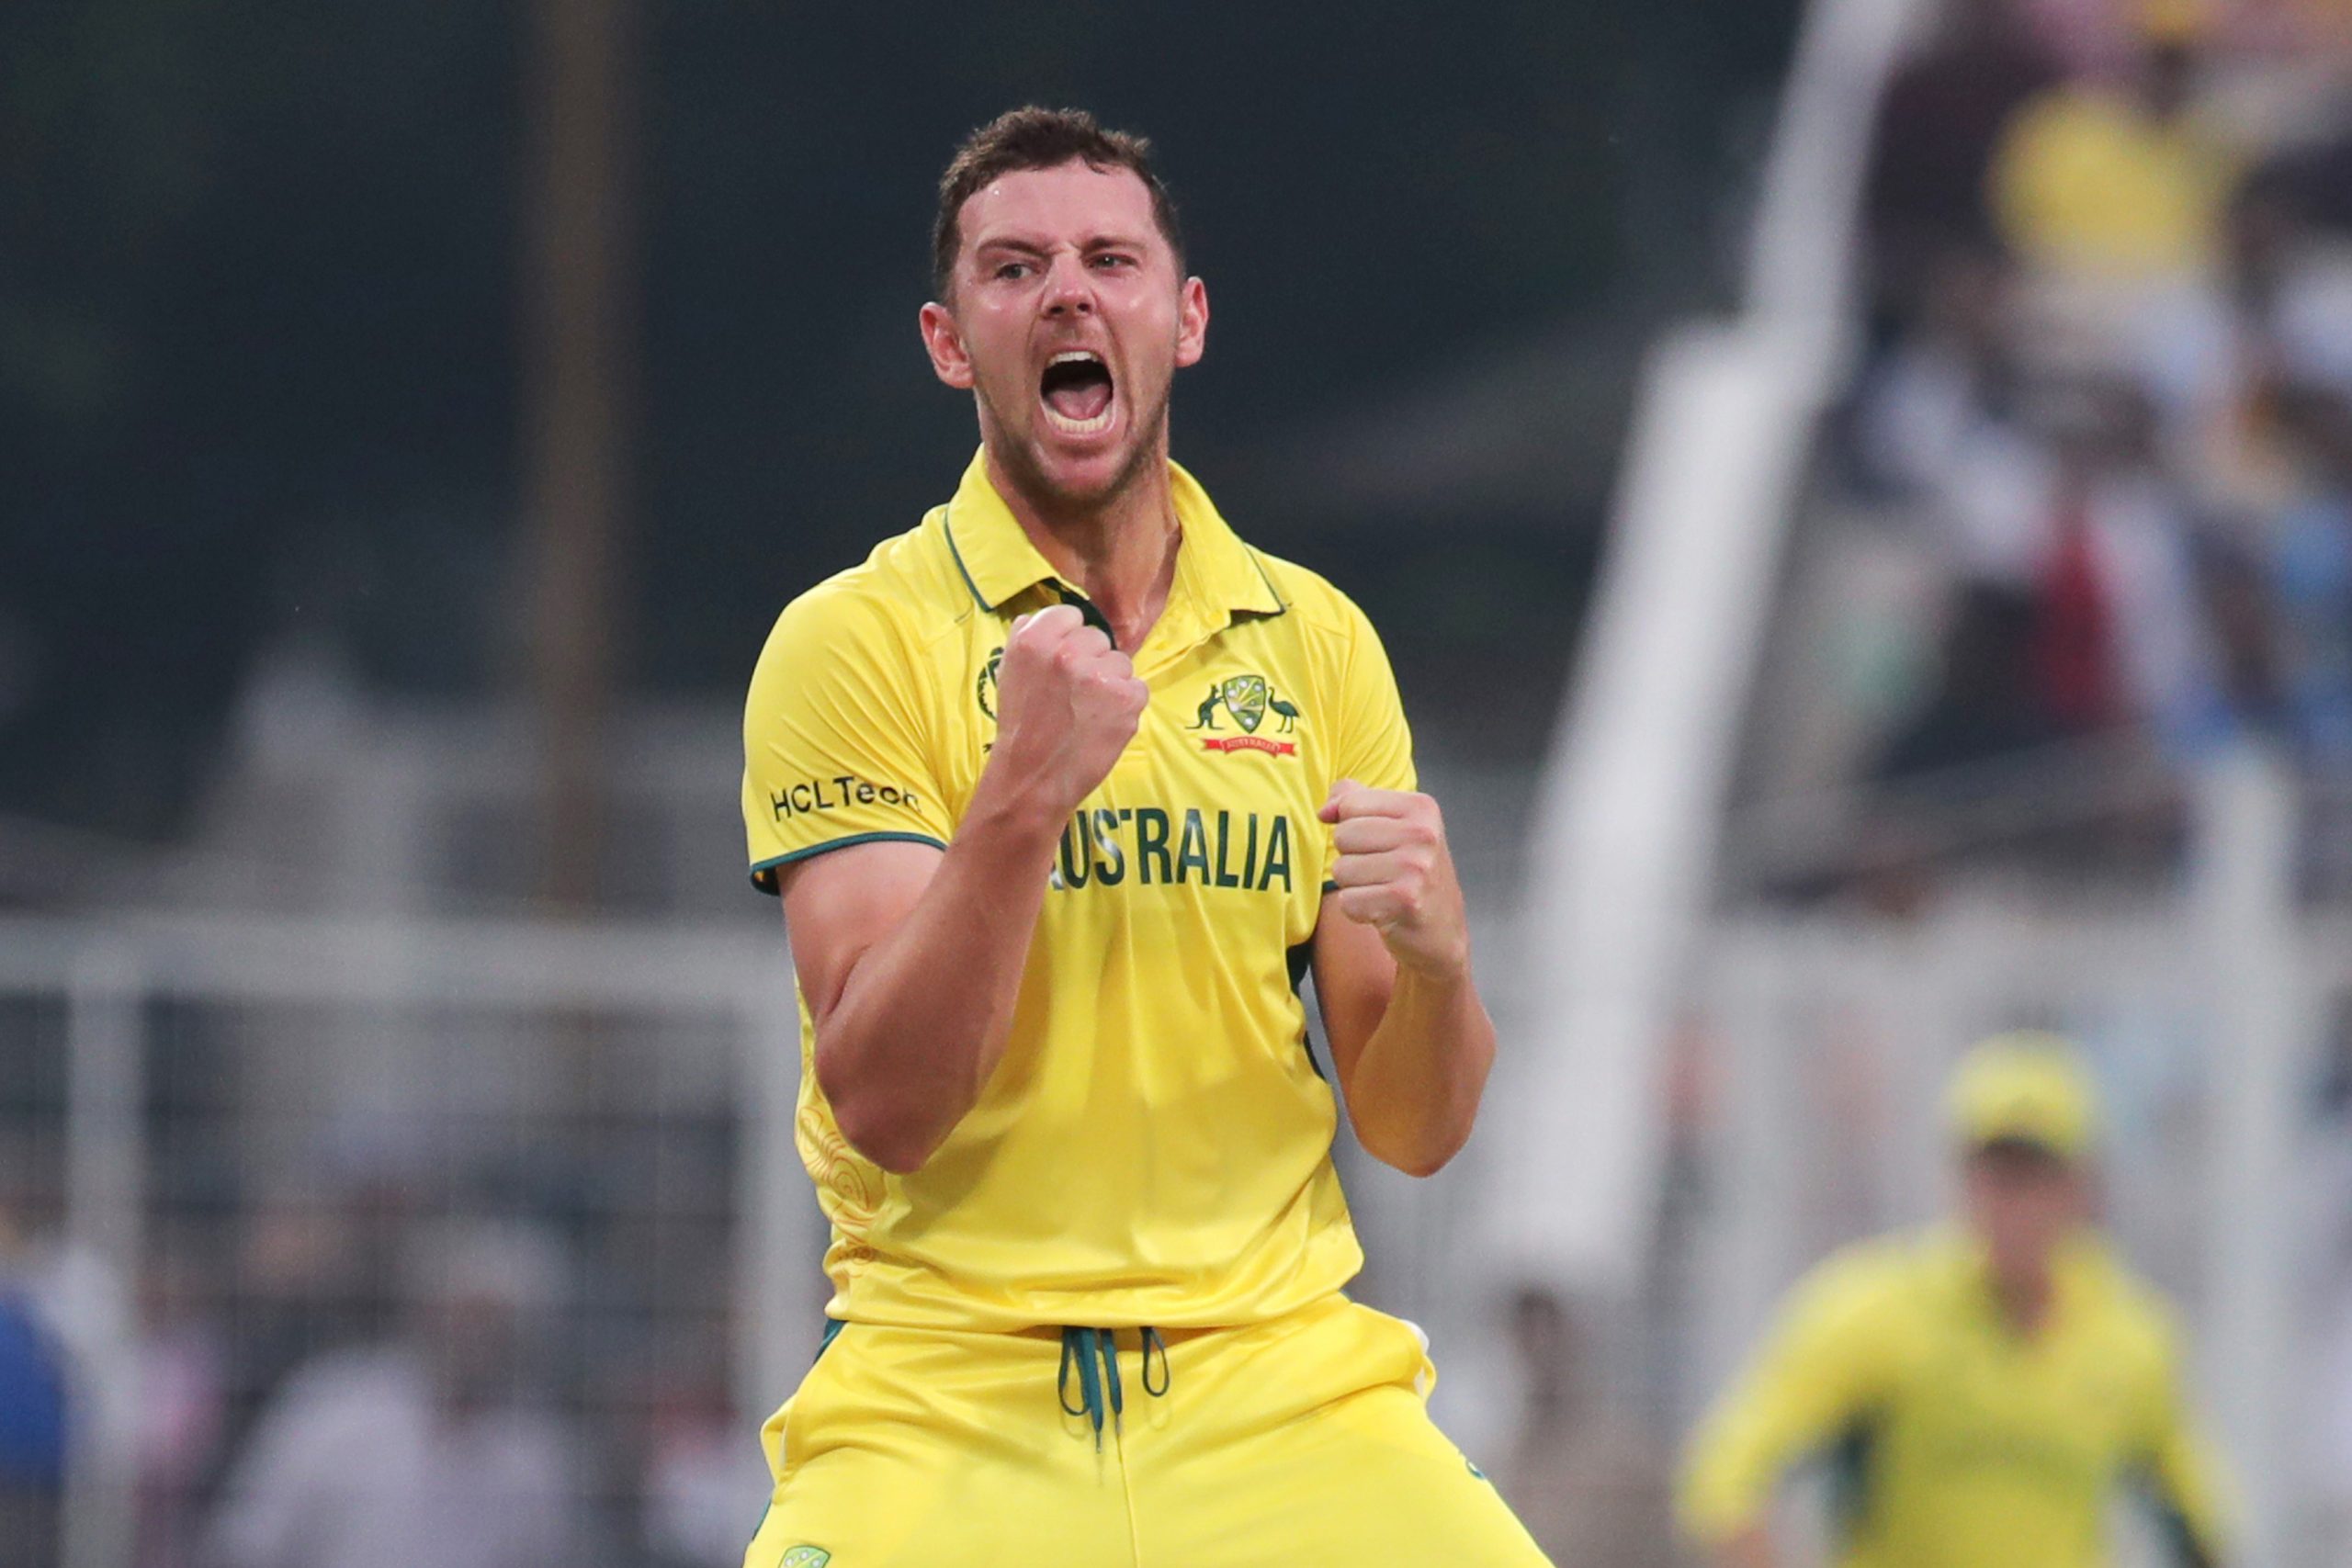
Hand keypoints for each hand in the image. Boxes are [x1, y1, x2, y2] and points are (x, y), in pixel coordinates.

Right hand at [988, 604, 1147, 816]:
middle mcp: (1067, 652)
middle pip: (1098, 638)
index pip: (1070, 615)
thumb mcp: (1009, 673)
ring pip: (1120, 663)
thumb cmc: (1021, 729)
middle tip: (1074, 695)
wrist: (1032, 780)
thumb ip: (1028, 639)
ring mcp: (1099, 675)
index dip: (1069, 639)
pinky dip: (1126, 706)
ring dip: (1111, 684)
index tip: (1064, 662)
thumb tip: (1046, 618)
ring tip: (1087, 713)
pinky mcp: (1126, 698)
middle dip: (1091, 661)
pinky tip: (1104, 724)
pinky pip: (1137, 688)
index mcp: (1033, 640)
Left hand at [1318, 779, 1468, 978]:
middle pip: (1343, 835)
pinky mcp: (1405, 900)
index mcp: (1421, 807)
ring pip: (1342, 869)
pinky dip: (1358, 910)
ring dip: (1354, 886)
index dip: (1351, 826)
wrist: (1442, 931)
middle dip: (1351, 857)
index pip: (1350, 803)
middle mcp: (1423, 834)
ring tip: (1383, 890)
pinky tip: (1383, 910)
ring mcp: (1417, 867)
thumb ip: (1354, 800)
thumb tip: (1324, 811)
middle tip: (1382, 872)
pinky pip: (1348, 901)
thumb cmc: (1411, 874)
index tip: (1377, 844)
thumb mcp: (1394, 825)